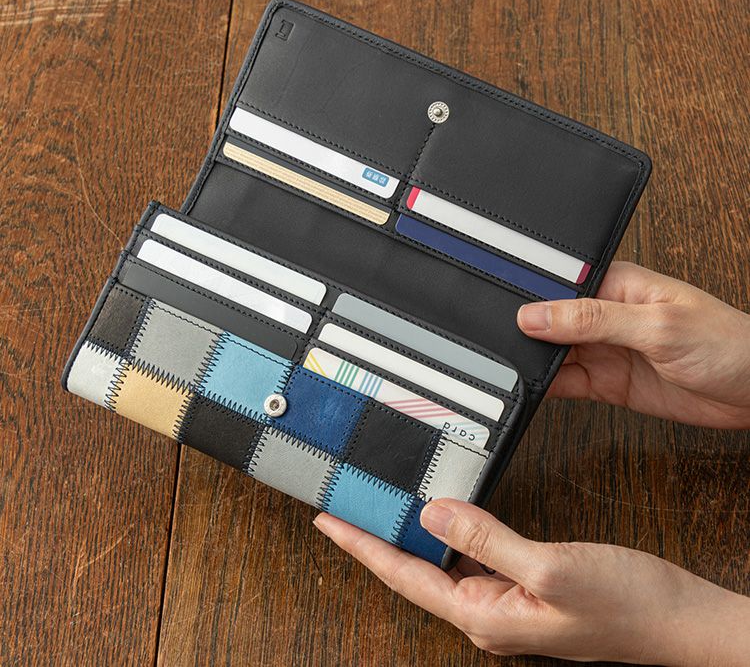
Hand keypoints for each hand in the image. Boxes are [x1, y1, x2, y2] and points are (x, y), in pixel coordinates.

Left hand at [314, 500, 749, 664]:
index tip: (330, 519)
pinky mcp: (522, 585)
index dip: (363, 545)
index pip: (406, 574)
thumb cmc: (625, 605)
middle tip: (344, 505)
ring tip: (378, 504)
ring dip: (409, 532)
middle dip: (376, 538)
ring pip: (441, 560)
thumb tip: (432, 511)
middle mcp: (487, 612)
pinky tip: (440, 513)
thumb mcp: (551, 569)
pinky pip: (470, 554)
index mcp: (484, 615)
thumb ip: (488, 540)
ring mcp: (504, 600)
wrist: (678, 621)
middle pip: (415, 569)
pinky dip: (448, 530)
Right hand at [517, 261, 749, 428]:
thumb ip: (593, 319)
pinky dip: (546, 386)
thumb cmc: (726, 343)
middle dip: (525, 332)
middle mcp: (603, 315)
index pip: (559, 285)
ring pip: (551, 353)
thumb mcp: (656, 325)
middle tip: (502, 344)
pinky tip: (531, 386)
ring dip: (533, 360)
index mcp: (614, 284)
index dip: (530, 296)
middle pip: (549, 321)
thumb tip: (537, 314)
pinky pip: (565, 382)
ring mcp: (603, 350)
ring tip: (510, 366)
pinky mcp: (605, 382)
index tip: (504, 312)